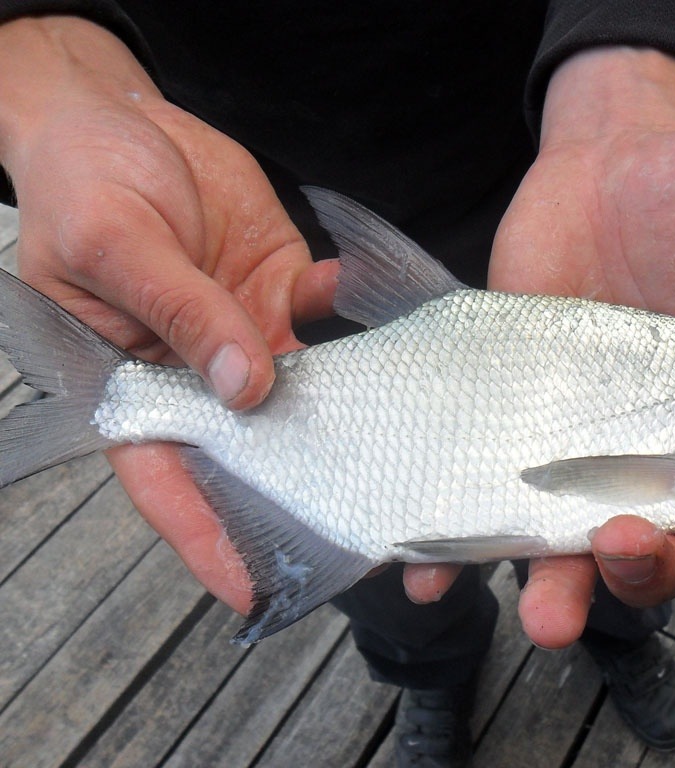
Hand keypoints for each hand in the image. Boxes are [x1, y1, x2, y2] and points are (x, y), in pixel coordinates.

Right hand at [0, 17, 336, 611]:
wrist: (118, 118)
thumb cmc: (81, 181)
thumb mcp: (115, 245)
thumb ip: (181, 313)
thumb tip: (245, 385)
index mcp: (136, 384)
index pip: (172, 478)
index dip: (211, 538)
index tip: (258, 589)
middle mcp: (199, 375)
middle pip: (255, 451)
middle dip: (306, 492)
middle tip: (366, 535)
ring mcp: (247, 336)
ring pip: (306, 397)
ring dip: (350, 421)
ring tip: (404, 454)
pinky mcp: (283, 294)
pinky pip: (331, 321)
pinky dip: (360, 323)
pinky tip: (389, 322)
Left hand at [481, 48, 674, 647]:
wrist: (608, 164)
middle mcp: (665, 462)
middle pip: (669, 555)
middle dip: (650, 568)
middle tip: (628, 540)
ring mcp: (585, 455)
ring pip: (579, 551)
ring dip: (563, 590)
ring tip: (543, 608)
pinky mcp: (516, 435)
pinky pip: (492, 504)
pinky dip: (463, 545)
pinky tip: (434, 566)